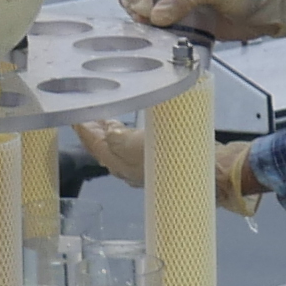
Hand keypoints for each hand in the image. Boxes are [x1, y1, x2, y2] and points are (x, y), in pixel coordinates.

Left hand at [68, 116, 267, 217]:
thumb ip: (118, 138)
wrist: (211, 173)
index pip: (95, 146)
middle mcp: (130, 170)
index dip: (84, 132)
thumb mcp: (136, 144)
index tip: (74, 118)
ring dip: (112, 132)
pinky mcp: (164, 164)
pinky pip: (139, 149)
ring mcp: (147, 168)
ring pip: (122, 149)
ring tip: (108, 116)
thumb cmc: (171, 158)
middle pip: (106, 149)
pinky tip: (133, 128)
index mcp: (121, 165)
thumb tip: (110, 133)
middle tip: (88, 113)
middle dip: (96, 131)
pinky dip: (131, 136)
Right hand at [117, 0, 285, 43]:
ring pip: (143, 16)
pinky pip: (160, 32)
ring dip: (145, 28)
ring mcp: (176, 7)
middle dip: (136, 12)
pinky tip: (170, 43)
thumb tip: (156, 16)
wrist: (267, 10)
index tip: (147, 12)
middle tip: (153, 25)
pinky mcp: (184, 25)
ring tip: (162, 34)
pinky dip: (158, 39)